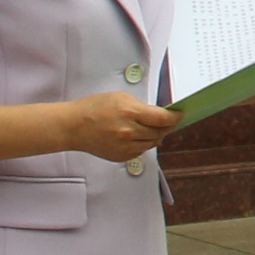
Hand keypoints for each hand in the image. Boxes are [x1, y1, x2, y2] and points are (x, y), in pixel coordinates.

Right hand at [54, 90, 181, 163]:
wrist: (74, 127)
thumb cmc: (94, 108)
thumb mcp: (121, 98)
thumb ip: (141, 107)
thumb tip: (158, 116)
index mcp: (130, 112)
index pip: (163, 118)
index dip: (175, 117)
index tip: (180, 115)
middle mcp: (130, 131)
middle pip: (160, 132)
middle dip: (167, 126)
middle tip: (169, 121)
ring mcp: (126, 146)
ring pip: (152, 143)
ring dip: (156, 136)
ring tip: (154, 128)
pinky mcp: (122, 156)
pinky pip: (141, 151)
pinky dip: (144, 144)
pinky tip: (139, 136)